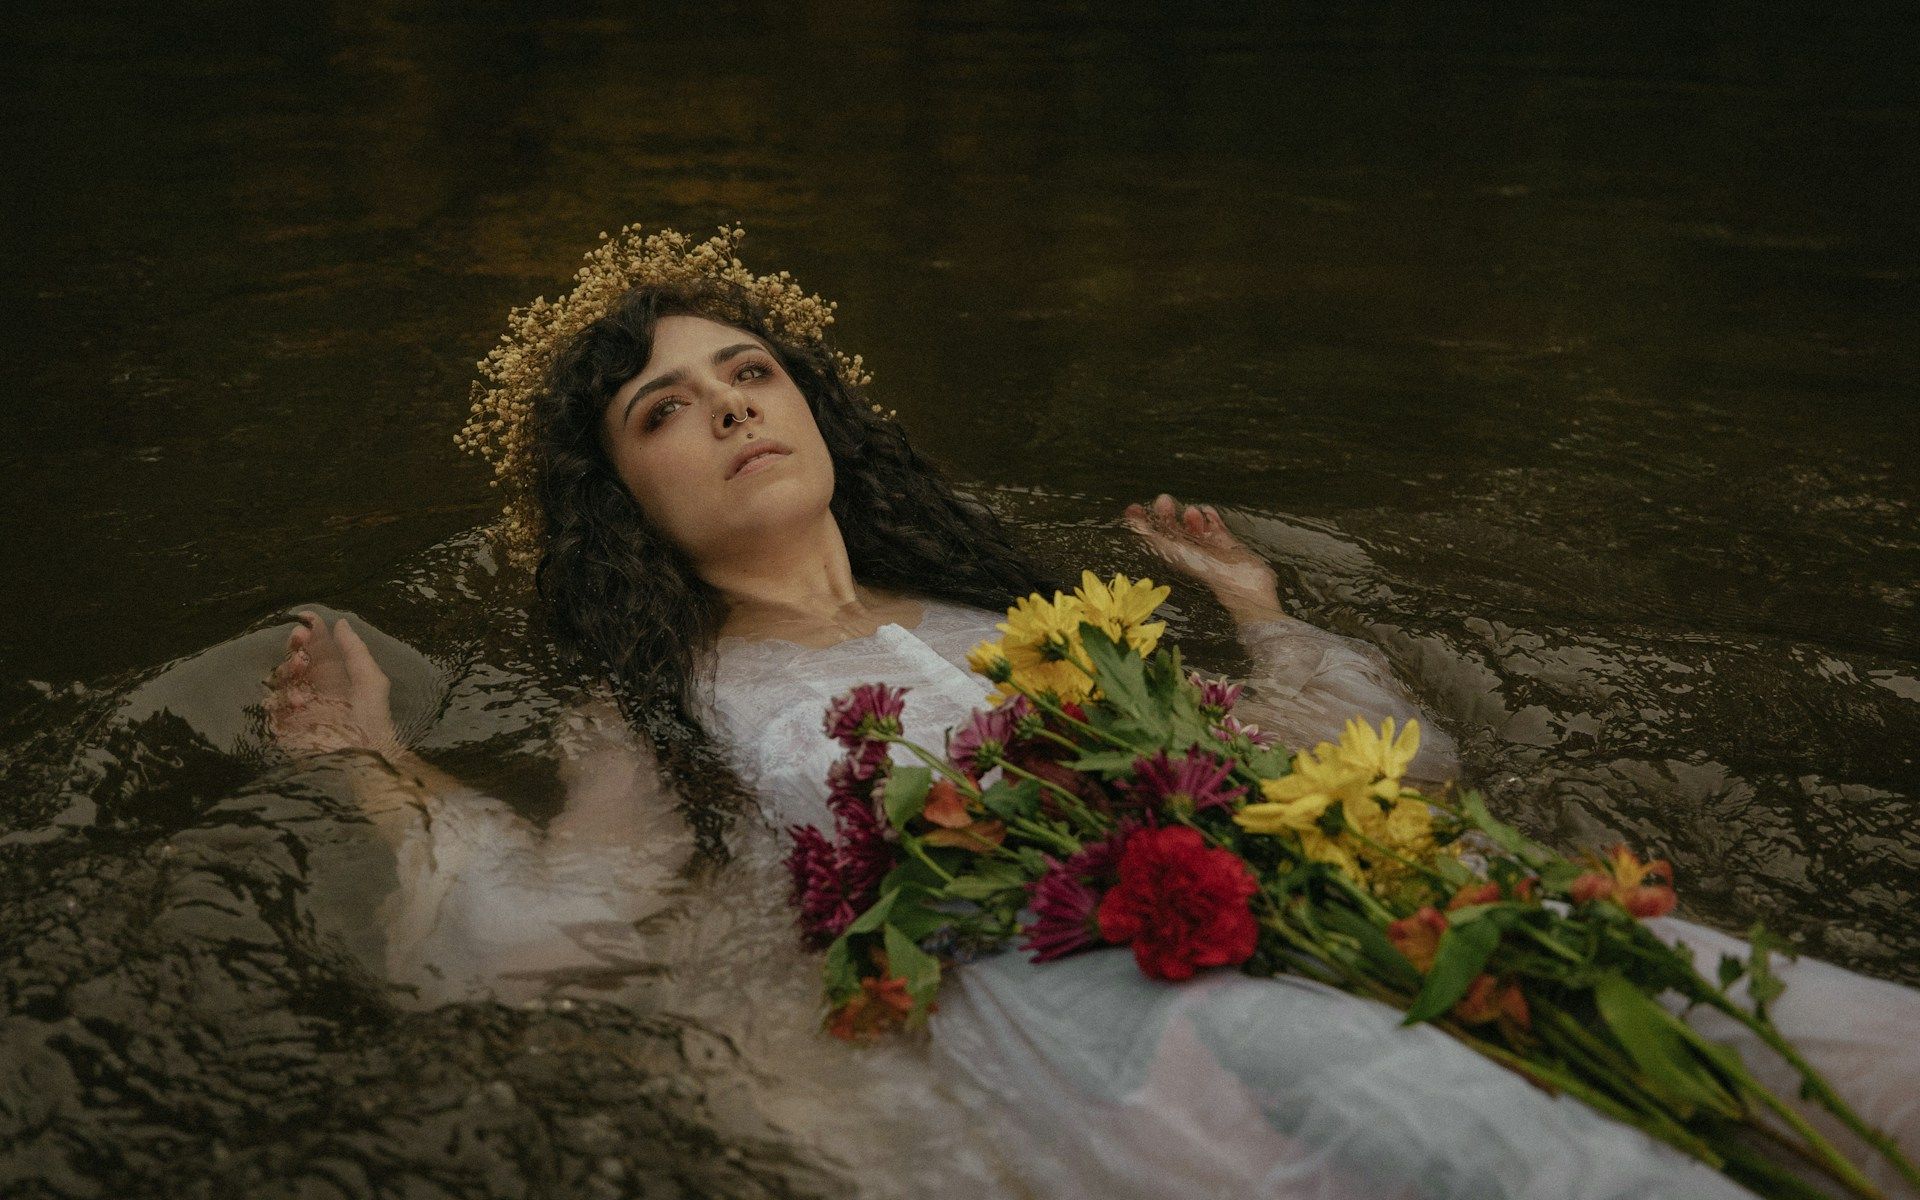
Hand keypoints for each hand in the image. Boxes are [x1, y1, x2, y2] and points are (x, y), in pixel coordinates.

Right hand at [263, 611, 400, 757]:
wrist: (366, 758)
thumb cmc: (374, 721)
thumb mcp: (371, 682)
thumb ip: (356, 652)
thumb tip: (341, 623)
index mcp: (333, 675)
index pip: (314, 649)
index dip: (309, 632)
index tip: (306, 619)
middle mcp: (312, 688)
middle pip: (293, 660)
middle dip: (294, 647)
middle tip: (300, 640)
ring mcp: (297, 707)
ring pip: (279, 679)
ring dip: (287, 669)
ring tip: (301, 667)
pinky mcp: (286, 726)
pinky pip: (272, 707)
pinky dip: (281, 699)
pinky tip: (299, 701)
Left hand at [1122, 494, 1284, 621]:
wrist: (1241, 581)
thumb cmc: (1204, 568)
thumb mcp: (1173, 551)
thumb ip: (1152, 537)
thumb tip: (1131, 523)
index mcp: (1174, 556)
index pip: (1152, 538)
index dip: (1142, 523)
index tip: (1134, 508)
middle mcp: (1189, 553)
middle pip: (1172, 530)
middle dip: (1166, 514)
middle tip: (1163, 500)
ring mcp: (1209, 549)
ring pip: (1195, 528)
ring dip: (1190, 517)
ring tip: (1191, 511)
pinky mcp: (1227, 545)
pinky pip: (1216, 528)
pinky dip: (1211, 518)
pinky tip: (1209, 512)